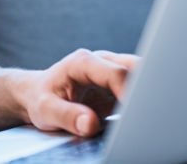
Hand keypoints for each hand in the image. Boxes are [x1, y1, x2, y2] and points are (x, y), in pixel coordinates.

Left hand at [12, 49, 137, 136]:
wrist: (37, 95)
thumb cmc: (40, 99)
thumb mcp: (45, 110)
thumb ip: (67, 116)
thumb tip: (90, 124)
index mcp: (83, 63)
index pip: (117, 73)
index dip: (129, 94)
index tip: (135, 115)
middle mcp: (101, 62)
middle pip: (136, 69)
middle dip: (147, 89)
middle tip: (150, 114)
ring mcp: (111, 72)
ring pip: (141, 76)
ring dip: (148, 94)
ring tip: (149, 116)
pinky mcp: (118, 85)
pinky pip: (138, 89)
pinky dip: (144, 101)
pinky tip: (144, 117)